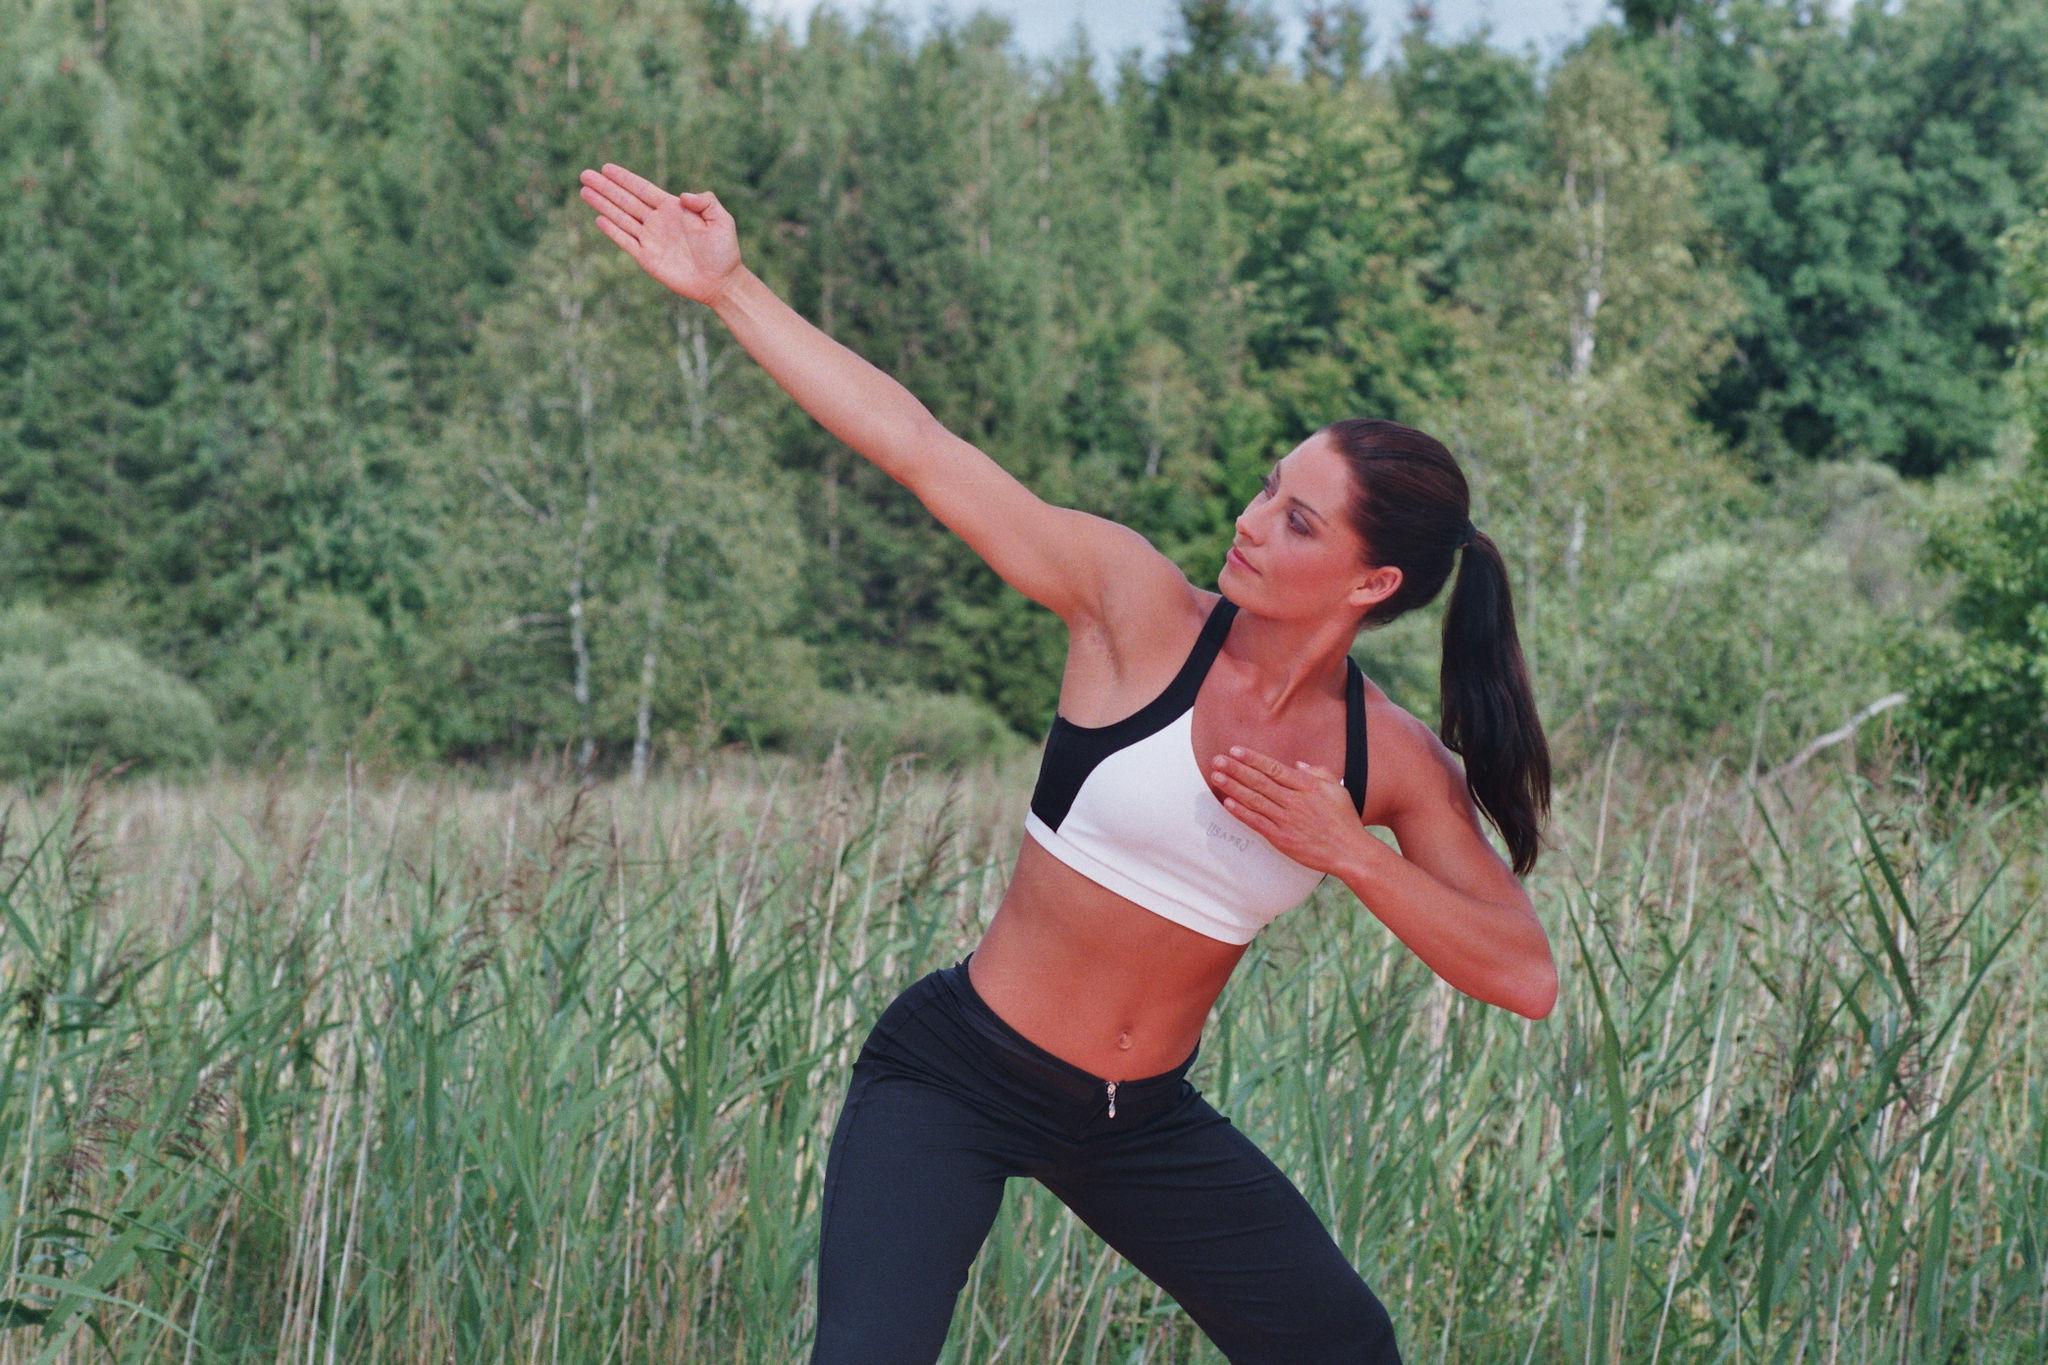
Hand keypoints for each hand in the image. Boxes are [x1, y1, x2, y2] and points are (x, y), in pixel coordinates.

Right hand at [578, 162, 741, 304]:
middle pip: (626, 200)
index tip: (606, 168)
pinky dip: (612, 231)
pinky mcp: (647, 258)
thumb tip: (683, 196)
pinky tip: (599, 219)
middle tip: (585, 174)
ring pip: (621, 217)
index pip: (642, 189)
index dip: (624, 179)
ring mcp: (651, 239)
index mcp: (673, 208)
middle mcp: (658, 221)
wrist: (721, 282)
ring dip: (603, 204)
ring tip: (584, 190)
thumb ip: (706, 202)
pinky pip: (626, 241)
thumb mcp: (722, 220)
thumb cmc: (724, 251)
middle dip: (606, 187)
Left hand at [1206, 746, 1359, 875]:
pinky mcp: (1282, 838)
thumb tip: (1297, 763)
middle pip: (1259, 781)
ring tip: (1217, 777)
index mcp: (1307, 786)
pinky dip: (1242, 812)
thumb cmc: (1344, 819)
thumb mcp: (1336, 788)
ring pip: (1255, 800)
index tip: (1235, 750)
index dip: (1253, 759)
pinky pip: (1257, 822)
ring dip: (1233, 787)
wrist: (1350, 851)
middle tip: (1217, 760)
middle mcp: (1294, 801)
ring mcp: (1287, 820)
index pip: (1274, 768)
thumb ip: (1318, 772)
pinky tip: (1228, 803)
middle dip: (1236, 769)